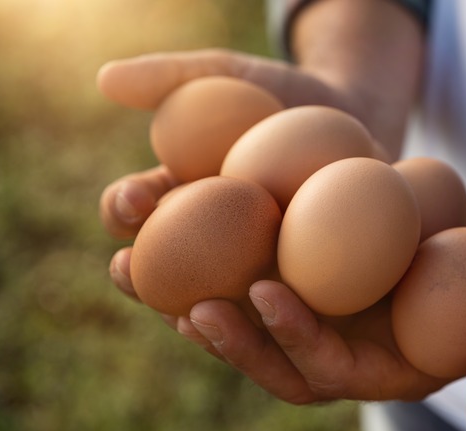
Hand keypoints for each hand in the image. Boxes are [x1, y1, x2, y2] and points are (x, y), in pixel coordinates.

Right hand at [99, 48, 398, 296]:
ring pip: (220, 311)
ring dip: (199, 319)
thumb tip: (105, 79)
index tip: (132, 200)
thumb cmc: (286, 94)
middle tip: (134, 272)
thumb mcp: (234, 76)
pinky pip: (285, 316)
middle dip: (140, 281)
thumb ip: (171, 76)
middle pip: (164, 276)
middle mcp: (209, 247)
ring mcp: (254, 275)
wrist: (359, 116)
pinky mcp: (303, 294)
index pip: (135, 212)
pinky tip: (268, 305)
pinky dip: (272, 318)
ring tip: (197, 312)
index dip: (121, 209)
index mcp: (179, 201)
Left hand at [180, 197, 465, 430]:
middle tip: (182, 300)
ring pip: (252, 315)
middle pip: (271, 355)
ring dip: (199, 296)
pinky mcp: (316, 272)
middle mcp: (345, 348)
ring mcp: (328, 312)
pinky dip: (219, 250)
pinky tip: (183, 217)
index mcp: (385, 370)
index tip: (263, 293)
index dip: (293, 339)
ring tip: (148, 269)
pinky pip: (261, 263)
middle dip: (227, 335)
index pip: (327, 370)